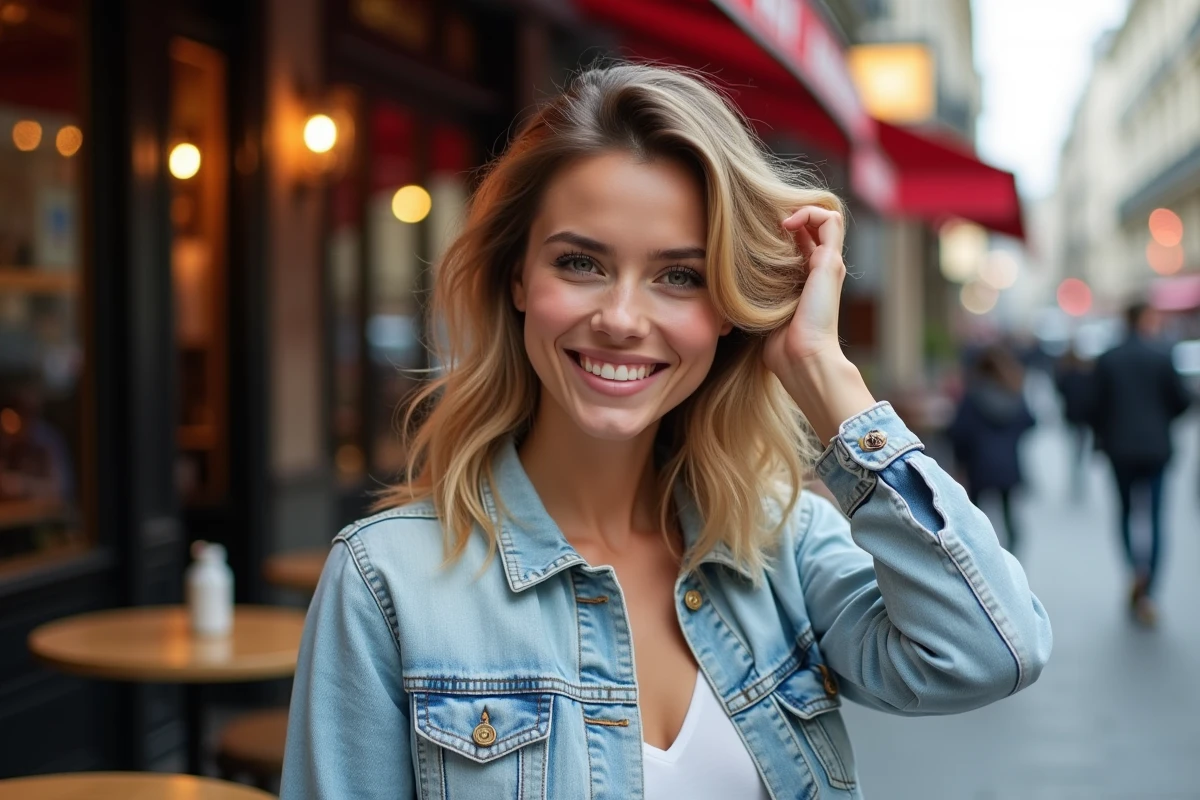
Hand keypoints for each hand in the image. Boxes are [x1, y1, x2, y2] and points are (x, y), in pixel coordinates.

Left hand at [764, 206, 874, 442]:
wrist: (803, 360)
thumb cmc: (780, 347)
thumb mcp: (762, 312)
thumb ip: (755, 297)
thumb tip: (725, 290)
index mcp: (808, 280)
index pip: (802, 241)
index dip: (782, 229)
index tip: (756, 232)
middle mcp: (822, 268)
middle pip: (815, 225)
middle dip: (791, 214)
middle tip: (765, 219)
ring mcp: (829, 264)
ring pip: (826, 216)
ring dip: (802, 208)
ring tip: (779, 219)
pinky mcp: (831, 262)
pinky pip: (830, 219)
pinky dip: (809, 212)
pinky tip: (786, 223)